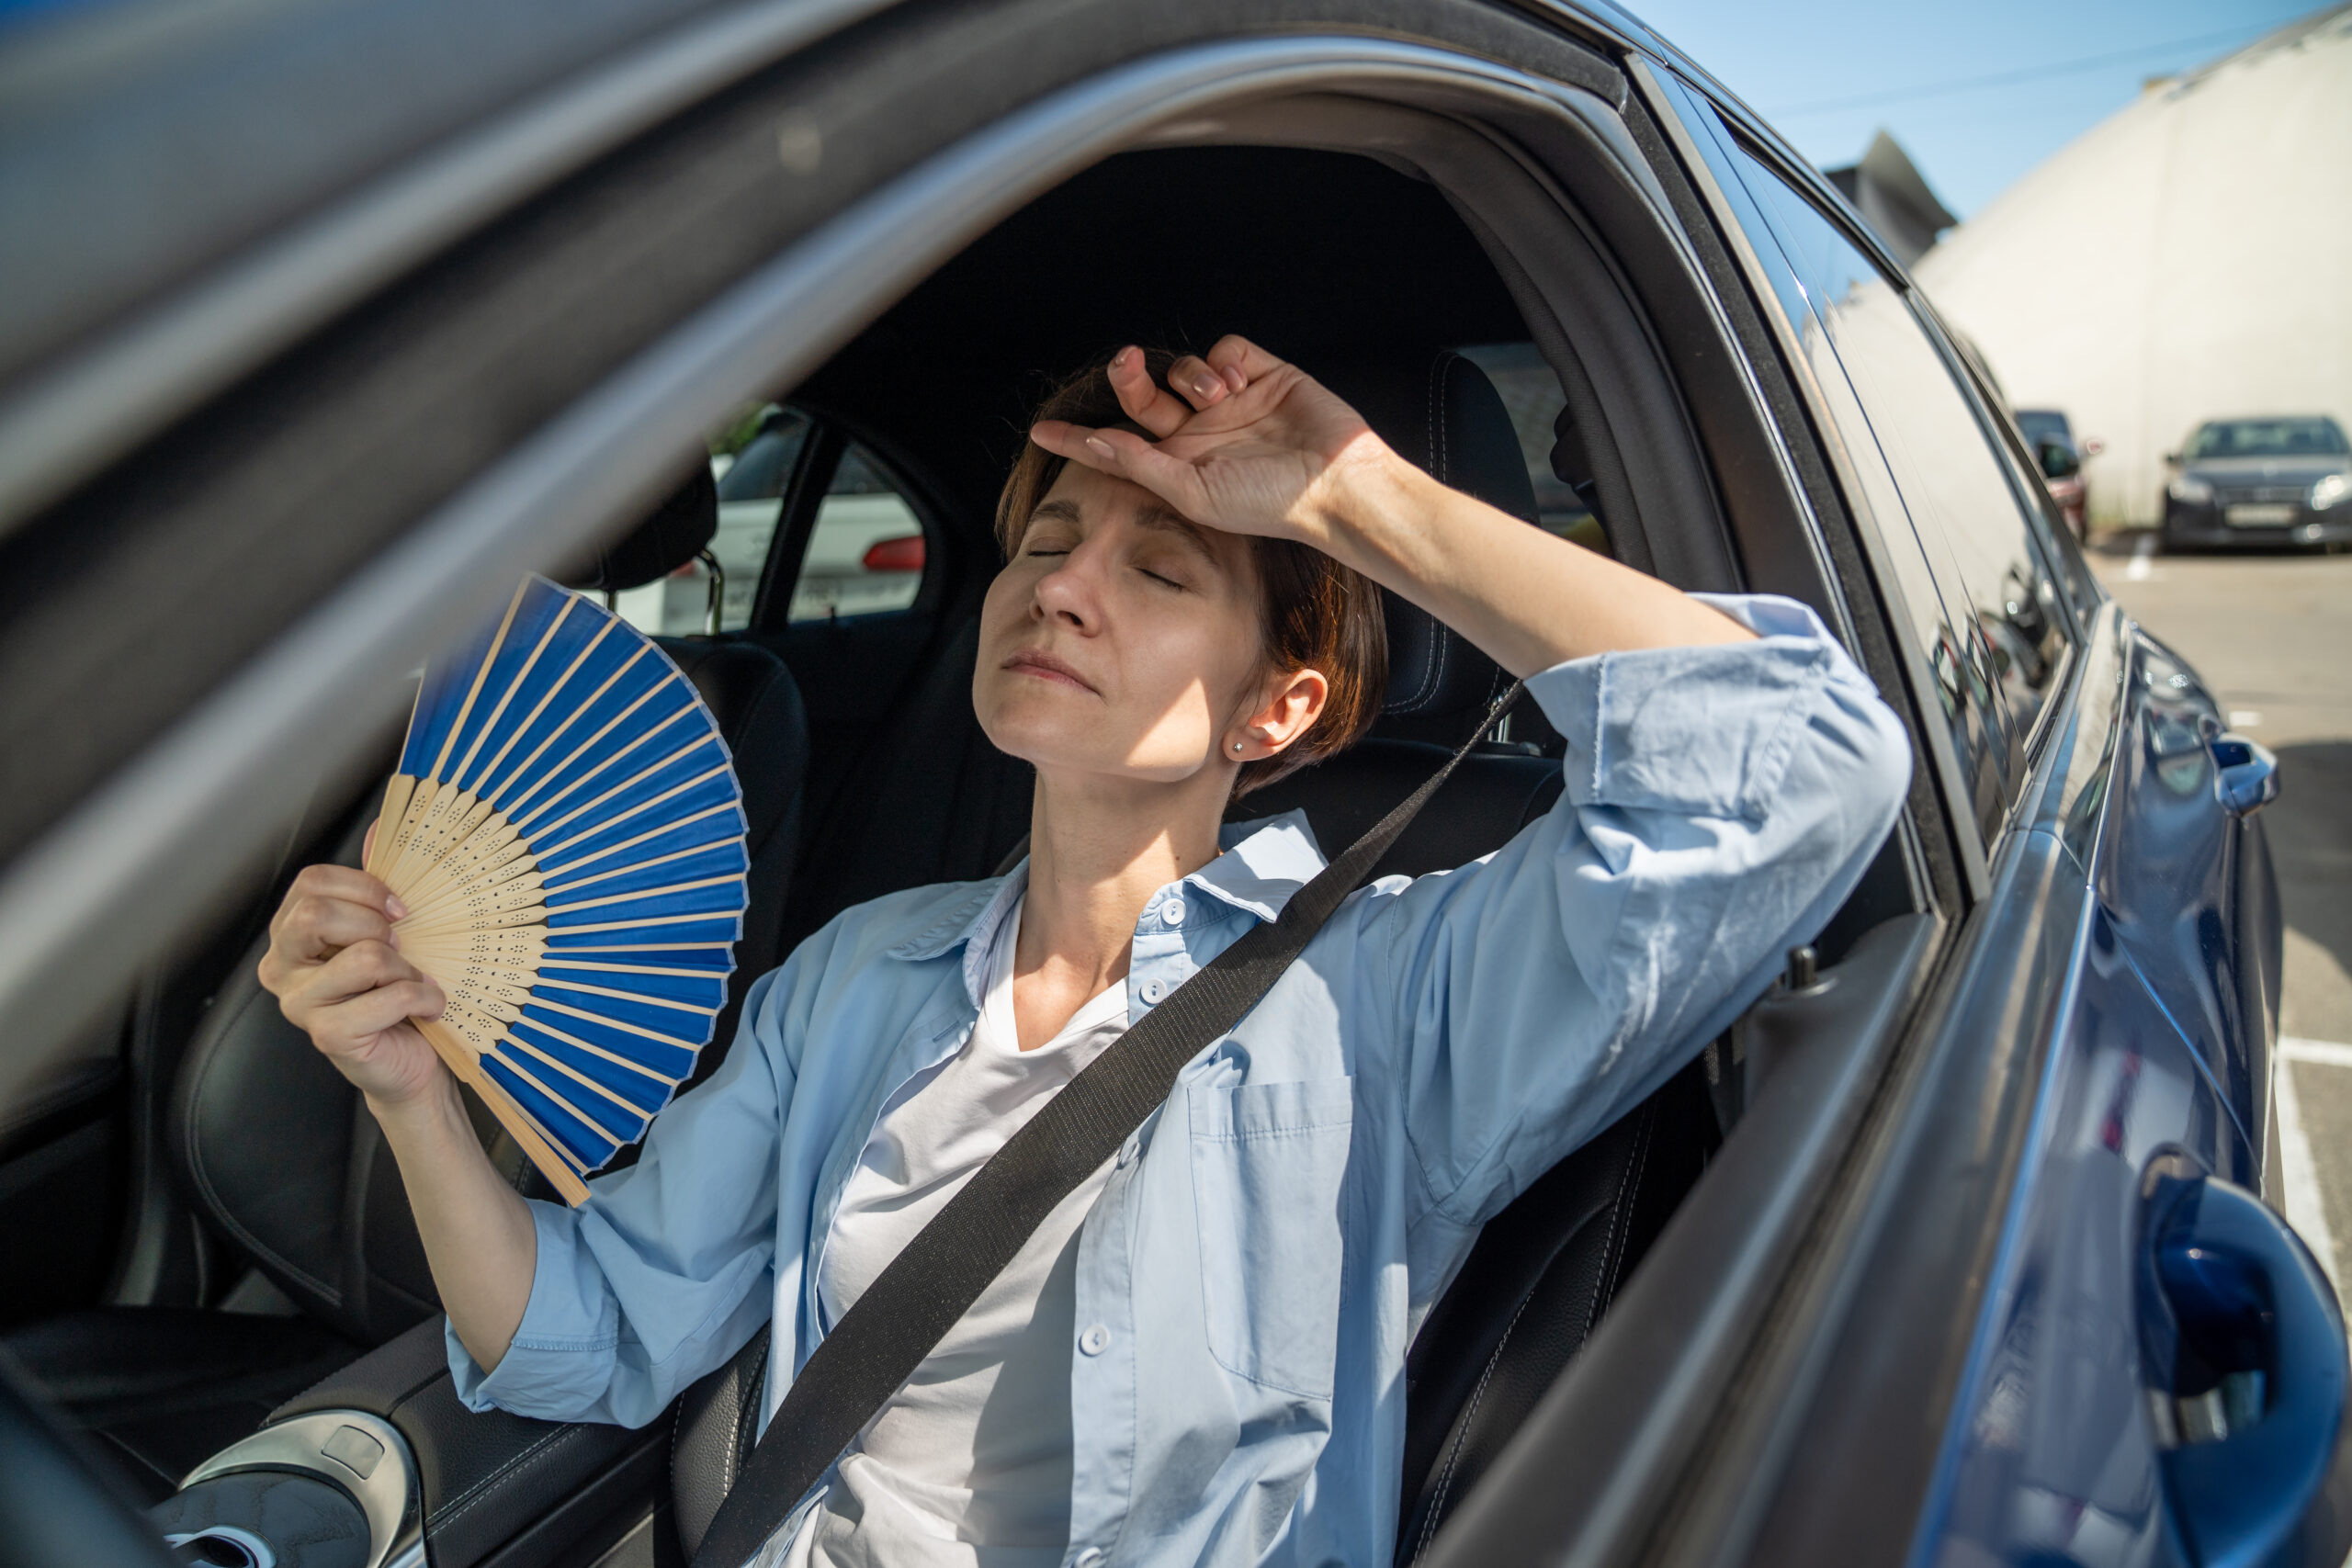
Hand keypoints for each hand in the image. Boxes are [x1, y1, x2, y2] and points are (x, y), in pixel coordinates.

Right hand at [257, 854, 449, 1110]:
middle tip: (403, 944)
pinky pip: (387, 996)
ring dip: (407, 968)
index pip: (312, 882)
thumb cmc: (396, 990)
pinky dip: (422, 997)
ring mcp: (299, 1004)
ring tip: (416, 982)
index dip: (364, 887)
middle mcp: (282, 967)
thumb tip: (383, 826)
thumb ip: (377, 885)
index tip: (400, 908)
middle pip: (316, 914)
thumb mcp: (389, 931)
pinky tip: (428, 1008)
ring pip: (362, 956)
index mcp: (291, 933)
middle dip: (376, 923)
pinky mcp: (328, 1035)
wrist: (412, 1056)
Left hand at [1028, 336, 1393, 545]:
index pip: (1116, 447)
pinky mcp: (1262, 374)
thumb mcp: (1194, 492)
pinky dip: (1223, 358)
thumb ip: (1141, 463)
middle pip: (1142, 395)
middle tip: (1125, 365)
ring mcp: (1230, 402)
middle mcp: (1198, 432)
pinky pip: (1225, 348)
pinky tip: (1239, 381)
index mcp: (1177, 465)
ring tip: (1218, 396)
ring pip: (1182, 367)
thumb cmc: (1266, 502)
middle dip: (1127, 378)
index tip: (1037, 432)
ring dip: (1189, 374)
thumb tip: (1094, 441)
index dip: (1078, 439)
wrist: (1333, 484)